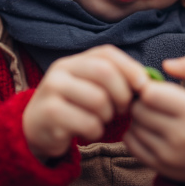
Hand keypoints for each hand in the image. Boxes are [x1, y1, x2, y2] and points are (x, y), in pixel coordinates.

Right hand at [23, 45, 147, 161]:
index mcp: (74, 61)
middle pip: (104, 72)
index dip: (130, 68)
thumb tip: (148, 81)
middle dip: (122, 94)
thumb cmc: (74, 108)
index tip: (143, 86)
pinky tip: (87, 131)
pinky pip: (88, 123)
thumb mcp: (90, 88)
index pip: (107, 54)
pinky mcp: (50, 113)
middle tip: (123, 109)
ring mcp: (53, 89)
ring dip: (108, 116)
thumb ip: (114, 80)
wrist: (36, 129)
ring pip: (99, 100)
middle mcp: (61, 69)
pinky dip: (96, 131)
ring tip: (101, 120)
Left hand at [123, 56, 184, 183]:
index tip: (153, 87)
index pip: (150, 94)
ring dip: (137, 118)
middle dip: (140, 102)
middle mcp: (182, 135)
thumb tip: (165, 64)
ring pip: (133, 126)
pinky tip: (148, 130)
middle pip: (138, 110)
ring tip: (152, 116)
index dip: (147, 86)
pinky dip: (133, 134)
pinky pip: (129, 143)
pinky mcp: (159, 166)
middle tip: (151, 102)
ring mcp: (170, 154)